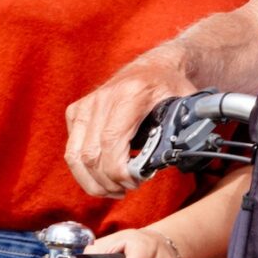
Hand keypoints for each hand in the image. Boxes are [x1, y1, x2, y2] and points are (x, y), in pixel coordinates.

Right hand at [63, 57, 193, 198]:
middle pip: (91, 154)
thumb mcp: (185, 105)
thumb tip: (177, 159)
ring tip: (114, 190)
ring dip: (92, 182)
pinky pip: (71, 150)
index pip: (111, 140)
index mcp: (130, 95)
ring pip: (74, 156)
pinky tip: (103, 179)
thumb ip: (183, 130)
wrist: (154, 67)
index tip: (135, 182)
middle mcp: (102, 98)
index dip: (118, 170)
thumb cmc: (170, 88)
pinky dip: (84, 171)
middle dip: (108, 181)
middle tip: (128, 188)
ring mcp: (86, 105)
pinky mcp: (76, 112)